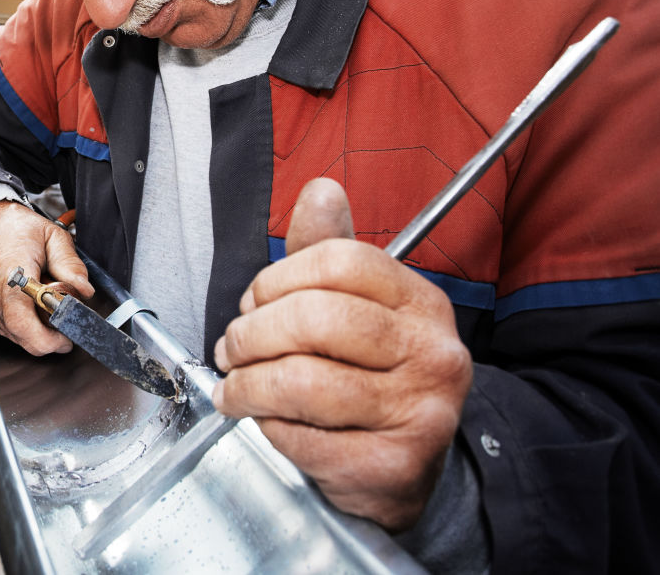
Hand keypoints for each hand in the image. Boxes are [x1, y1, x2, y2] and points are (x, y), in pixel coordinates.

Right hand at [0, 200, 94, 354]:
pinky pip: (1, 329)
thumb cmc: (13, 226)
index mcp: (13, 280)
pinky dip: (16, 323)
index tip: (66, 338)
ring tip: (36, 301)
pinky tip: (21, 302)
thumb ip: (71, 265)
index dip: (51, 341)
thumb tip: (83, 292)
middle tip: (58, 318)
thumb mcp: (52, 236)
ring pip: (13, 336)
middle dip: (46, 334)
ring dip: (31, 327)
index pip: (29, 330)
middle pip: (24, 338)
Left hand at [211, 178, 471, 530]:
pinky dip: (270, 429)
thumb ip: (327, 252)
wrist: (410, 472)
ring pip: (302, 380)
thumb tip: (319, 191)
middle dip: (251, 333)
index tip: (251, 301)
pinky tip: (269, 423)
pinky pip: (304, 436)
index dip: (277, 277)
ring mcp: (419, 410)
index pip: (340, 261)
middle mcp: (431, 352)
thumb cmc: (371, 379)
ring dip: (248, 385)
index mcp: (421, 302)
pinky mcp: (392, 465)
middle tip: (231, 349)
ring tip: (236, 387)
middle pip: (315, 317)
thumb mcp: (356, 307)